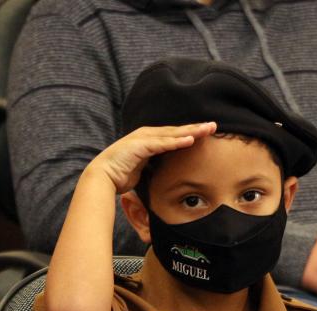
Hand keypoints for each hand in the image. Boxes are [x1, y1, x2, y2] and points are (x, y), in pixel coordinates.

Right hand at [84, 122, 215, 193]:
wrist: (102, 178)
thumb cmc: (120, 176)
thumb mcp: (143, 169)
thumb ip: (154, 166)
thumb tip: (164, 173)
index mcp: (149, 140)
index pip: (174, 136)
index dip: (190, 133)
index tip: (206, 133)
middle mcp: (147, 135)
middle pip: (176, 131)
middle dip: (196, 128)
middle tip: (214, 125)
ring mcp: (143, 139)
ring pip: (172, 134)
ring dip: (191, 131)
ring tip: (208, 129)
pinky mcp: (140, 146)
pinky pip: (163, 143)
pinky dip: (177, 141)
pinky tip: (190, 139)